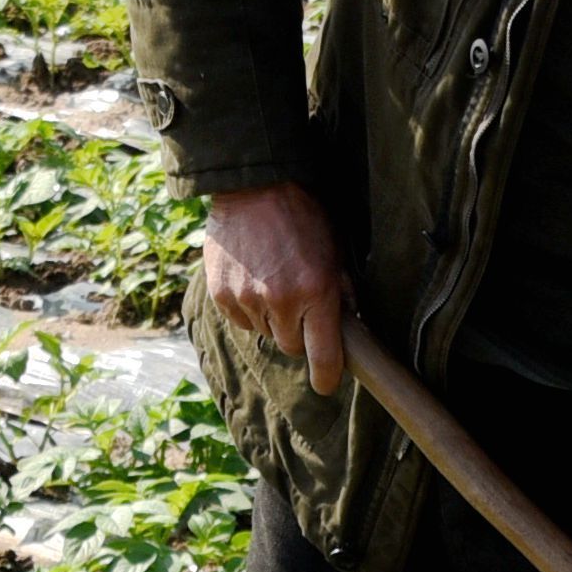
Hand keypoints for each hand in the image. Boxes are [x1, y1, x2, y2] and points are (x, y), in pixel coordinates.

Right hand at [198, 179, 346, 394]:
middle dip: (298, 333)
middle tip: (299, 304)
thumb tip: (349, 329)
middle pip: (291, 346)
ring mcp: (248, 299)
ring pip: (266, 333)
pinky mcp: (222, 294)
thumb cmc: (302, 217)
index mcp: (316, 292)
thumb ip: (342, 293)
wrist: (253, 188)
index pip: (323, 355)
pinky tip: (252, 279)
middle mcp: (281, 301)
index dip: (327, 375)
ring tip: (273, 281)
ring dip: (273, 318)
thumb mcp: (334, 252)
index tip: (326, 383)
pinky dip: (248, 309)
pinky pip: (241, 320)